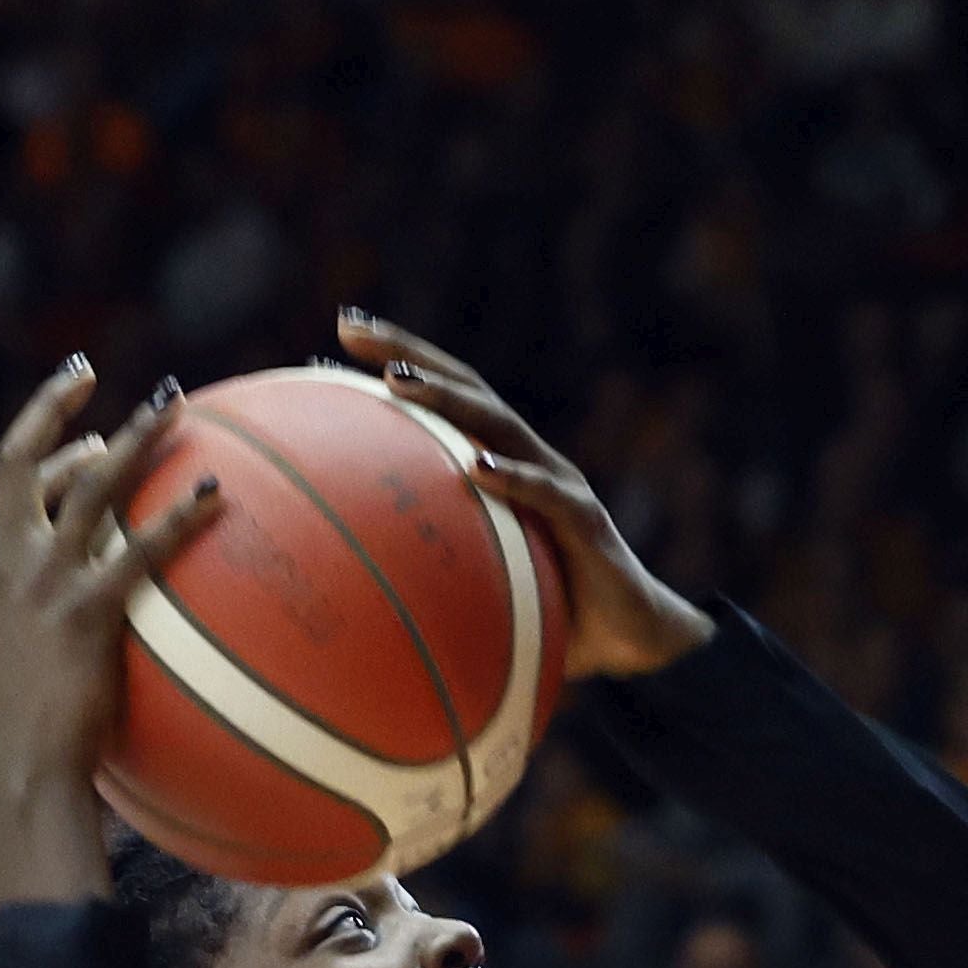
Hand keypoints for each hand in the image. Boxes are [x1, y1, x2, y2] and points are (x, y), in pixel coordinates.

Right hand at [0, 362, 226, 901]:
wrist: (28, 768)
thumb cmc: (44, 731)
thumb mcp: (36, 661)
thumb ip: (60, 620)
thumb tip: (116, 605)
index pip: (12, 482)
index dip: (45, 438)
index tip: (80, 412)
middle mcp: (9, 562)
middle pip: (26, 461)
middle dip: (59, 406)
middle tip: (100, 372)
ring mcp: (42, 583)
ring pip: (87, 485)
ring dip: (133, 438)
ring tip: (174, 406)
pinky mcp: (83, 612)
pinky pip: (139, 550)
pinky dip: (179, 517)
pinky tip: (216, 497)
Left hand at [338, 314, 712, 679]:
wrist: (630, 639)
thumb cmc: (549, 612)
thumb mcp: (479, 583)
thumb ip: (431, 563)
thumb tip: (356, 576)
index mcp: (501, 463)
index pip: (444, 398)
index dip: (396, 362)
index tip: (337, 338)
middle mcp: (527, 458)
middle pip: (464, 386)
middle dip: (406, 351)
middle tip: (350, 328)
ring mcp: (559, 483)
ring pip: (499, 423)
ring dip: (446, 398)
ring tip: (397, 381)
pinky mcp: (586, 521)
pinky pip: (547, 496)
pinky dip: (513, 478)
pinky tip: (476, 467)